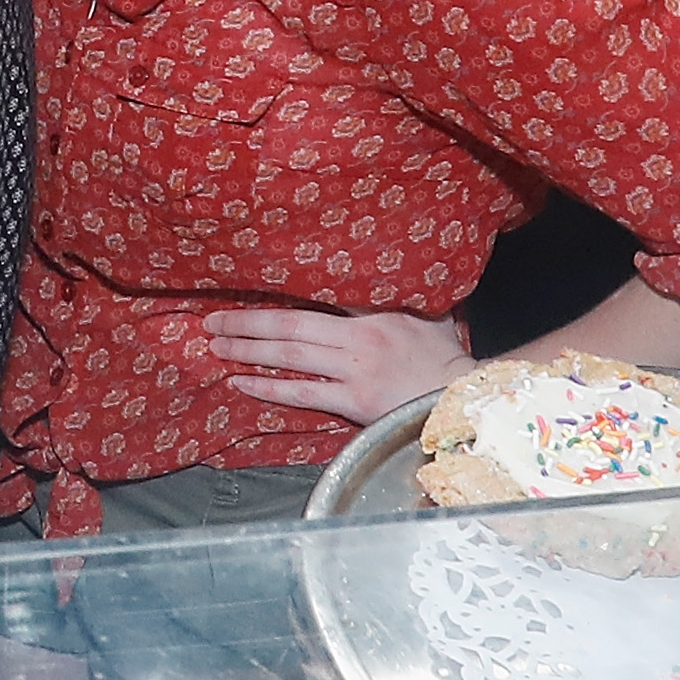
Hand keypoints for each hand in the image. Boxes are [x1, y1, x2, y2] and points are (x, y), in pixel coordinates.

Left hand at [202, 306, 470, 426]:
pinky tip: (241, 382)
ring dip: (248, 350)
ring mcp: (354, 372)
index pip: (317, 299)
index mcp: (375, 315)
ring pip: (289, 356)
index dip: (278, 295)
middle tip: (213, 321)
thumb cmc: (446, 361)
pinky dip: (268, 387)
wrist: (466, 402)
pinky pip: (302, 393)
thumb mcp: (424, 317)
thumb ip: (393, 301)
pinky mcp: (354, 403)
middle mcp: (359, 340)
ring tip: (218, 345)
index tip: (245, 290)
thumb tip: (377, 275)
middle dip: (247, 322)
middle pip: (290, 326)